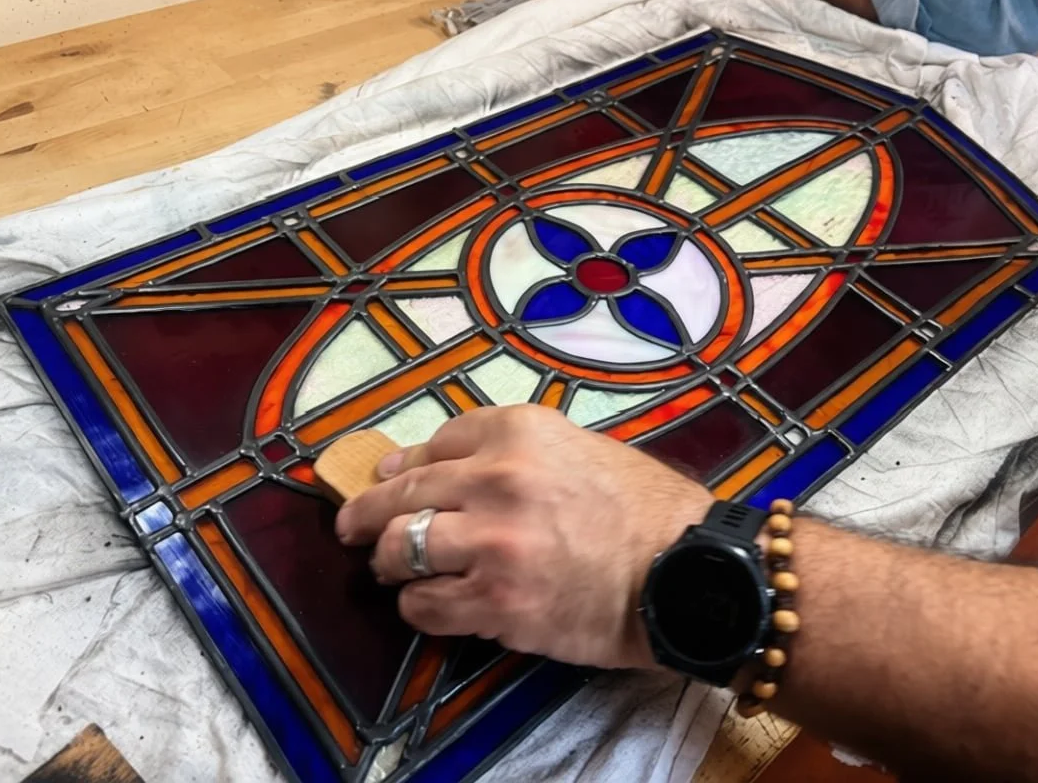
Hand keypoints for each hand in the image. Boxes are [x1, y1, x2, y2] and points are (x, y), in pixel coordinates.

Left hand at [335, 405, 712, 668]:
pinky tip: (432, 605)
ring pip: (397, 551)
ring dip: (389, 565)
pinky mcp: (495, 603)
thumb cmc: (638, 508)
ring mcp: (491, 543)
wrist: (685, 572)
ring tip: (395, 573)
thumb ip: (496, 452)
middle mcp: (495, 479)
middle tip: (352, 530)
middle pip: (398, 496)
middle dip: (365, 516)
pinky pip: (422, 605)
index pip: (430, 446)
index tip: (385, 482)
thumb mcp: (570, 449)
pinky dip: (418, 606)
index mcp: (517, 431)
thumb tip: (407, 465)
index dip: (399, 469)